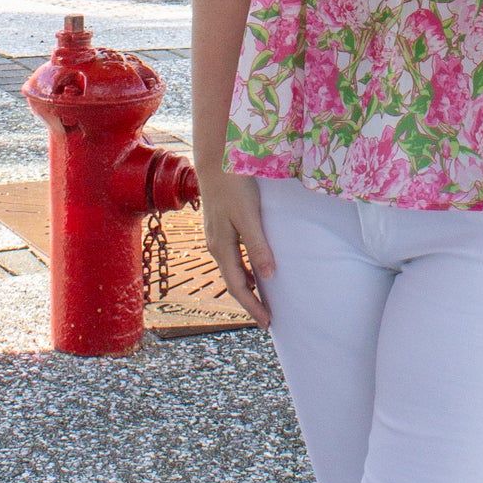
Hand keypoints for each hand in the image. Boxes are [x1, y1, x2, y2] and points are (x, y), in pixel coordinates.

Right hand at [200, 172, 275, 326]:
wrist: (215, 160)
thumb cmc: (234, 185)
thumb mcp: (248, 216)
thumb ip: (257, 245)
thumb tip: (268, 276)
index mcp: (222, 247)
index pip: (238, 286)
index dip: (253, 306)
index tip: (267, 323)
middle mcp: (216, 246)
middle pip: (233, 281)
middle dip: (250, 301)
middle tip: (267, 317)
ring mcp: (216, 236)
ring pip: (231, 270)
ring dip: (246, 286)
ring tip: (261, 299)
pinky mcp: (219, 225)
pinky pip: (231, 257)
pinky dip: (243, 269)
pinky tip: (252, 269)